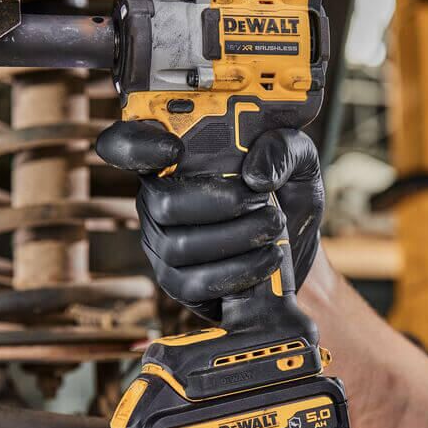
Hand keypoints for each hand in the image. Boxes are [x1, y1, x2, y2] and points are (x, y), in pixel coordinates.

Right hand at [96, 121, 323, 321]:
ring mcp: (163, 244)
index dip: (138, 144)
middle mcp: (158, 199)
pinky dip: (238, 271)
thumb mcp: (299, 165)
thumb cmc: (287, 200)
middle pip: (161, 202)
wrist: (296, 254)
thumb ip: (285, 149)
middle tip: (261, 202)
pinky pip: (195, 282)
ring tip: (273, 230)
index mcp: (175, 160)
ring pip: (180, 245)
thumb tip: (256, 173)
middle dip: (219, 203)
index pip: (128, 144)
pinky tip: (266, 259)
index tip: (175, 149)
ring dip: (237, 237)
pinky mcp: (177, 283)